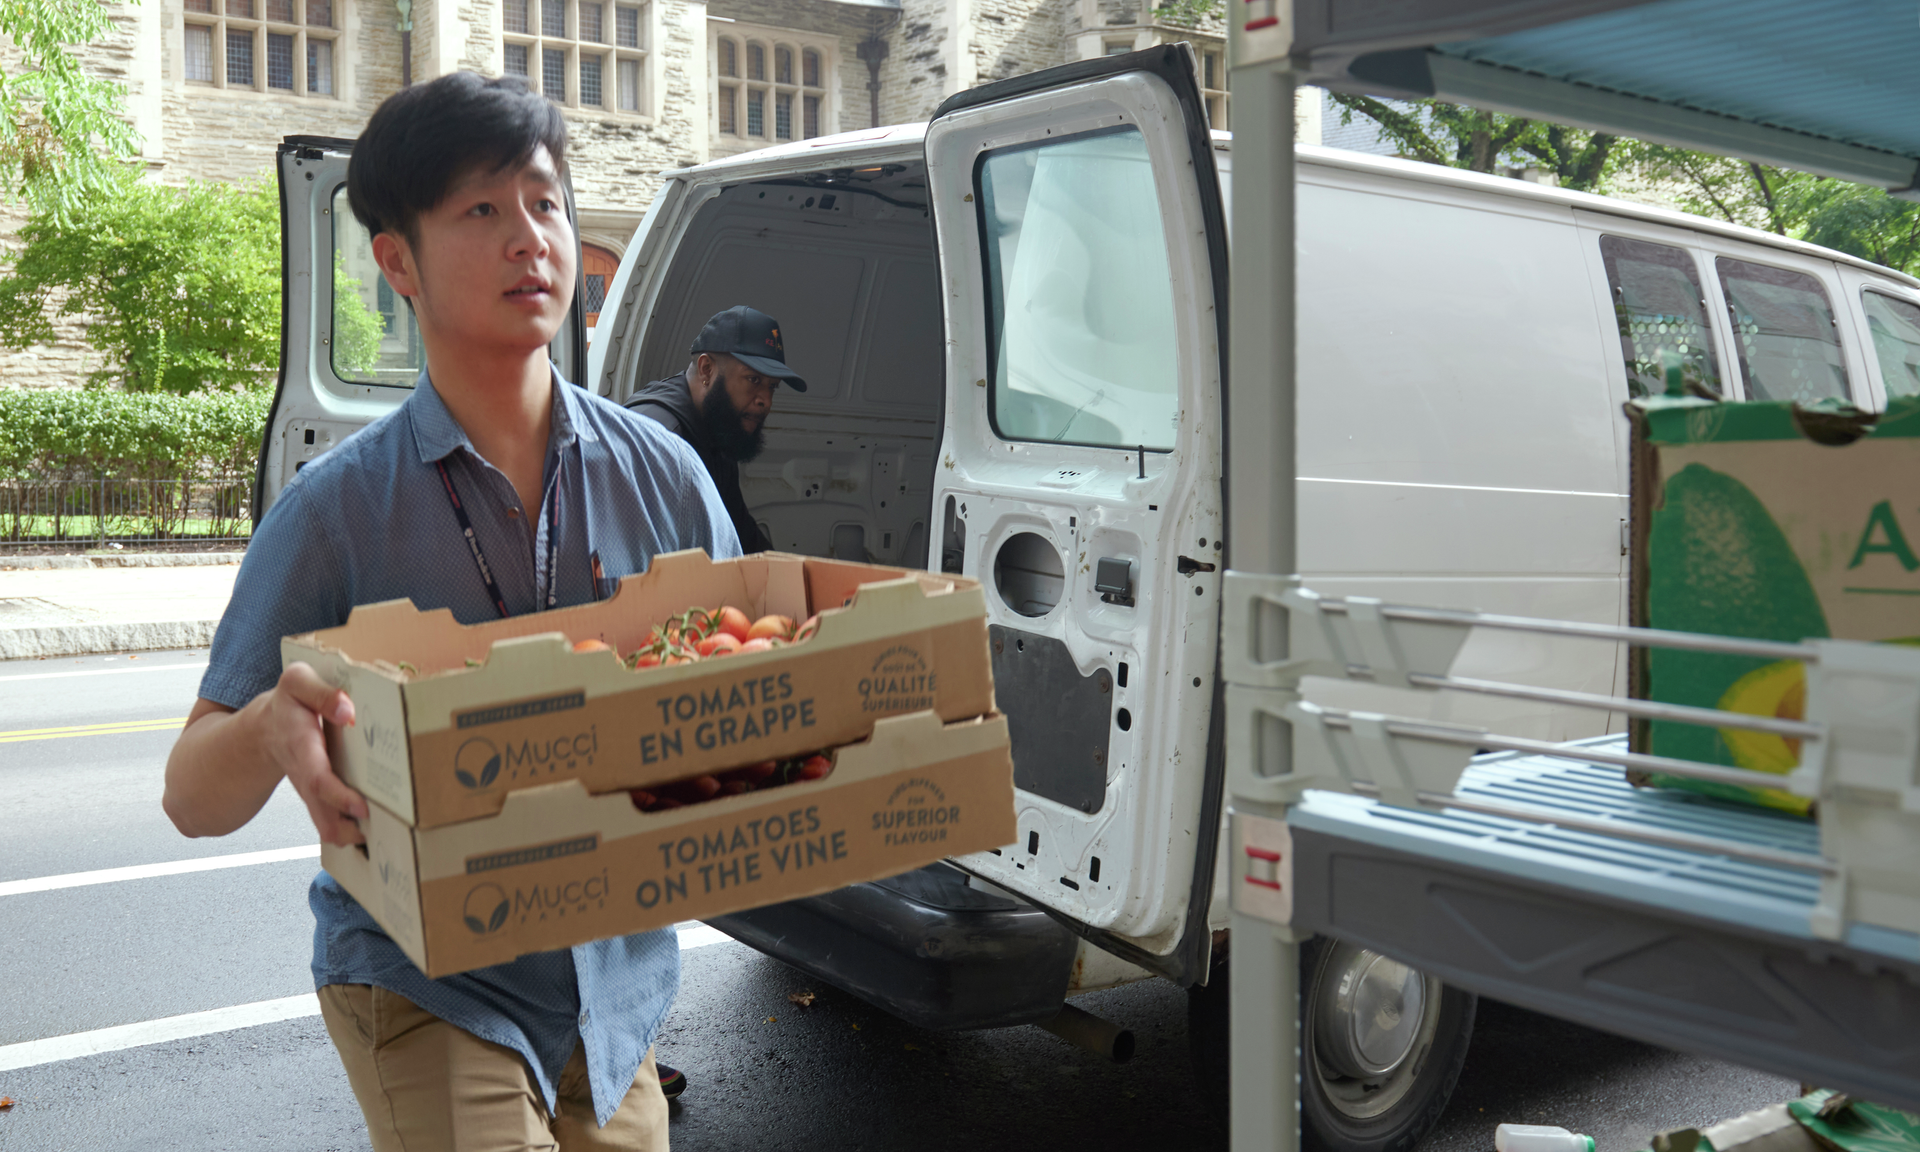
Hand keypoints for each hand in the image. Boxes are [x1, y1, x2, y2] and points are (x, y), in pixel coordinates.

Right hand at [261, 662, 367, 846]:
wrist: (265, 728)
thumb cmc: (288, 704)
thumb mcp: (297, 683)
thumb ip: (321, 692)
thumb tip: (347, 710)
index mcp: (301, 746)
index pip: (318, 778)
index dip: (338, 796)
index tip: (361, 807)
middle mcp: (305, 775)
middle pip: (323, 813)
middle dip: (349, 828)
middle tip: (380, 833)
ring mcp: (311, 791)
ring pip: (327, 825)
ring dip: (352, 835)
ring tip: (384, 834)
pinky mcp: (319, 797)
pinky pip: (332, 821)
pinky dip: (350, 829)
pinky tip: (375, 829)